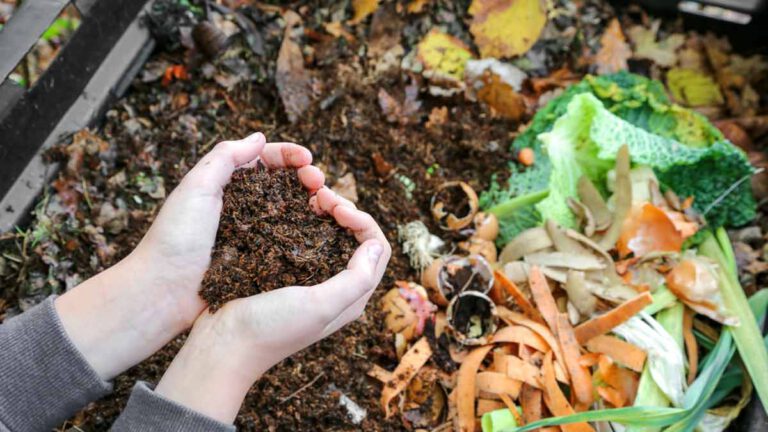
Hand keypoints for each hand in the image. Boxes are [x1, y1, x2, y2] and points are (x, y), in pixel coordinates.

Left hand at [128, 132, 324, 325]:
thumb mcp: (197, 187)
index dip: (289, 156)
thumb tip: (260, 137)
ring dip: (312, 203)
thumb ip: (226, 157)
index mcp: (227, 185)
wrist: (165, 291)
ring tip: (326, 204)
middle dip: (307, 178)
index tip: (308, 159)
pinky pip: (290, 242)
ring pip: (293, 211)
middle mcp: (244, 207)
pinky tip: (320, 230)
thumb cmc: (176, 237)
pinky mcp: (261, 260)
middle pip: (285, 184)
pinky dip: (308, 232)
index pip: (265, 160)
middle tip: (319, 182)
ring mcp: (255, 234)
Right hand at [154, 188, 390, 423]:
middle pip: (357, 237)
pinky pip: (306, 237)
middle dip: (345, 210)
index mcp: (352, 297)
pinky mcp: (286, 271)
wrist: (222, 343)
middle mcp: (336, 287)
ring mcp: (311, 278)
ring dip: (326, 211)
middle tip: (320, 195)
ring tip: (309, 196)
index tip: (336, 209)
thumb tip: (375, 244)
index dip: (363, 221)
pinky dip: (305, 218)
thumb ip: (355, 279)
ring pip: (332, 234)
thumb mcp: (319, 306)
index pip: (377, 248)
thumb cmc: (271, 328)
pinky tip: (292, 208)